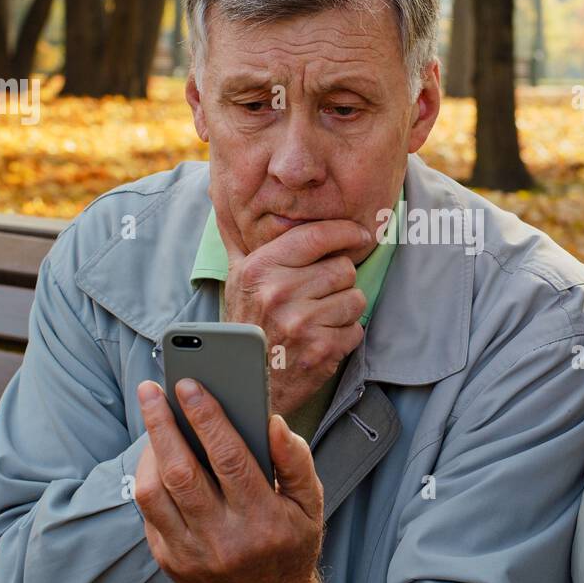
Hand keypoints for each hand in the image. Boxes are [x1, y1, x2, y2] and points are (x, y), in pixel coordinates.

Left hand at [133, 378, 327, 582]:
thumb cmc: (291, 542)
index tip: (190, 385)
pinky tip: (157, 454)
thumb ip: (296, 460)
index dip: (207, 417)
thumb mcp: (309, 503)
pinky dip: (148, 477)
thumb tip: (274, 423)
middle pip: (181, 472)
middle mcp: (223, 539)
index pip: (229, 459)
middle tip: (151, 389)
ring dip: (148, 449)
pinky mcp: (169, 560)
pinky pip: (148, 512)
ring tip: (153, 419)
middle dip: (162, 424)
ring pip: (154, 493)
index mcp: (263, 519)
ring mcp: (191, 553)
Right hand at [221, 219, 370, 418]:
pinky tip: (322, 340)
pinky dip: (345, 335)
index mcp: (260, 269)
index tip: (359, 235)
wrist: (244, 384)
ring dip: (345, 308)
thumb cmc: (247, 325)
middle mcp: (279, 292)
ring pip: (355, 297)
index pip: (316, 235)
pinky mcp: (321, 349)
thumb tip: (224, 198)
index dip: (346, 232)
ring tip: (321, 318)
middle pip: (343, 267)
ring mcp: (301, 322)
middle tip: (322, 294)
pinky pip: (356, 329)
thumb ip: (241, 241)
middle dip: (340, 280)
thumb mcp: (237, 280)